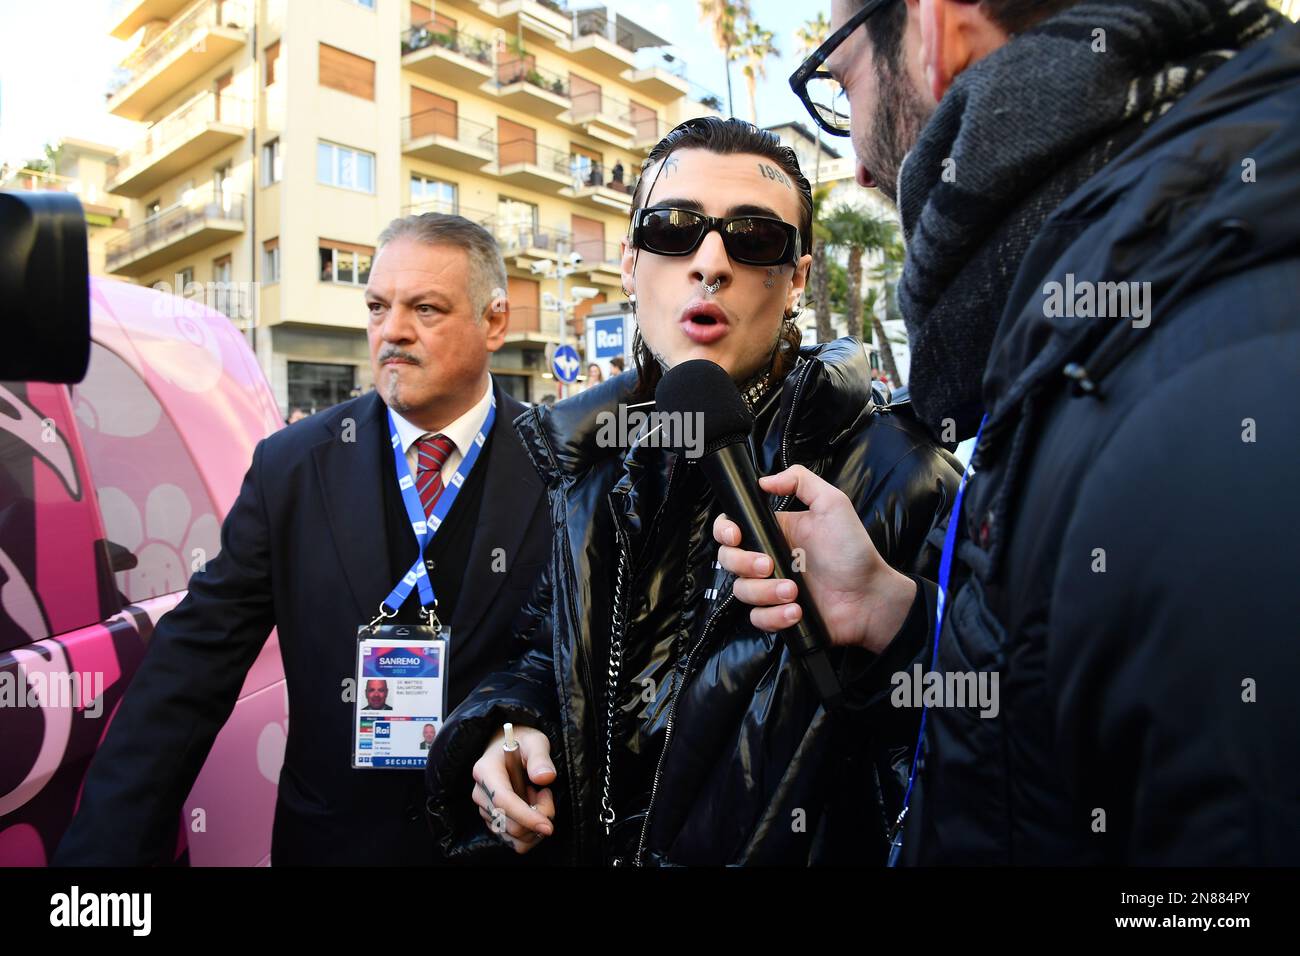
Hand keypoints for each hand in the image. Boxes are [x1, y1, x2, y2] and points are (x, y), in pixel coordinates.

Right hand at [471, 725, 555, 853]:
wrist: (507, 750)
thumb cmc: (521, 743)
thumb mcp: (534, 741)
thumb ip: (540, 757)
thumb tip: (545, 778)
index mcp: (485, 771)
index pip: (503, 802)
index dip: (526, 817)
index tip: (548, 826)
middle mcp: (480, 794)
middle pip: (510, 824)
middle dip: (538, 816)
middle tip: (546, 793)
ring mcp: (484, 810)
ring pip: (515, 837)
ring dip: (534, 824)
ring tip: (536, 798)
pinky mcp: (492, 822)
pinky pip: (515, 842)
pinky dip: (530, 832)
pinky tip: (532, 810)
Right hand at [712, 465, 916, 653]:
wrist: (870, 596)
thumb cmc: (854, 551)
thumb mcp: (832, 504)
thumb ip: (801, 481)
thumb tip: (763, 480)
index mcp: (774, 532)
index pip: (731, 527)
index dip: (724, 530)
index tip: (736, 535)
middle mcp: (768, 558)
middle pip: (728, 559)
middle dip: (743, 563)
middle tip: (768, 565)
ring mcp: (770, 588)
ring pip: (741, 591)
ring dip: (764, 592)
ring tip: (793, 592)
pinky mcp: (777, 614)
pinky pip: (757, 618)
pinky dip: (773, 616)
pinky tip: (796, 610)